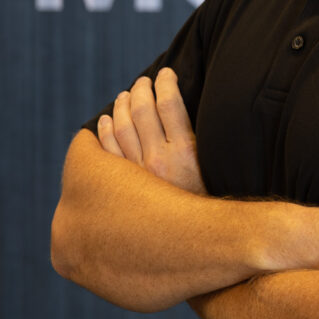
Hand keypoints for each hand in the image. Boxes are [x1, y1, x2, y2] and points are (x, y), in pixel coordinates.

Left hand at [97, 67, 205, 193]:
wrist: (198, 245)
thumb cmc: (211, 202)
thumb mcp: (214, 168)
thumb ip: (198, 140)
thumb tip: (183, 107)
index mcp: (187, 151)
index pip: (170, 102)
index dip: (166, 82)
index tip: (166, 73)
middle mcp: (159, 160)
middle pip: (141, 110)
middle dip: (141, 89)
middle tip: (143, 81)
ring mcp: (137, 176)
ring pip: (120, 127)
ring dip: (121, 105)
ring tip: (125, 95)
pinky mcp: (123, 191)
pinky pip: (107, 153)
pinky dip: (104, 131)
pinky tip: (106, 120)